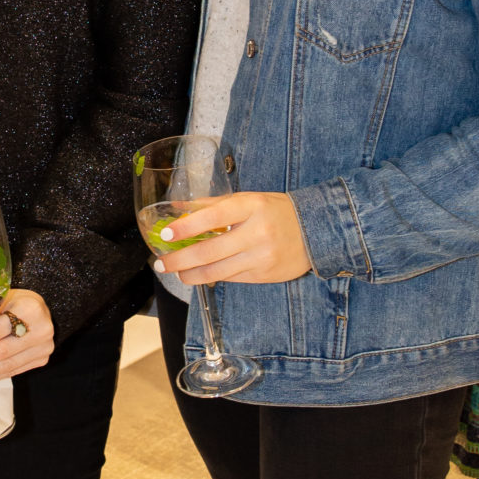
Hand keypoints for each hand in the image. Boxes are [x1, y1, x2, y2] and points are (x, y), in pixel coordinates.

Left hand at [154, 191, 311, 285]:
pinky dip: (213, 277)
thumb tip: (177, 209)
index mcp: (251, 206)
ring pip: (217, 271)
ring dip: (192, 274)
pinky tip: (202, 274)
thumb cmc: (276, 211)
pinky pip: (231, 278)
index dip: (188, 226)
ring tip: (177, 273)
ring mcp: (261, 256)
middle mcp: (256, 232)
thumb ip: (212, 205)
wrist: (317, 230)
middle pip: (210, 251)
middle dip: (180, 260)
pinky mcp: (265, 275)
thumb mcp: (247, 200)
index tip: (168, 233)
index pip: (213, 216)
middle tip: (161, 263)